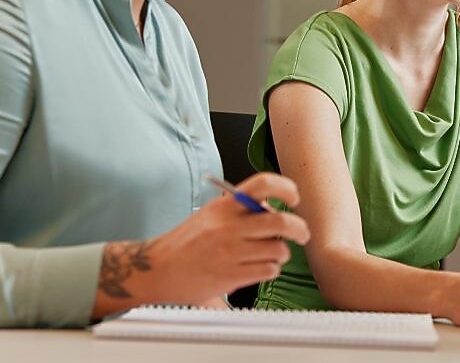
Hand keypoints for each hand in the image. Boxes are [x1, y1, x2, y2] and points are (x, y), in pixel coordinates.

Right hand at [95, 172, 309, 314]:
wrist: (157, 270)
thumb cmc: (186, 243)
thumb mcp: (211, 215)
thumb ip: (241, 211)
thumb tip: (275, 212)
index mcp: (223, 206)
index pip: (263, 185)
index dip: (286, 188)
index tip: (294, 198)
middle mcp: (228, 226)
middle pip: (280, 221)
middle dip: (299, 229)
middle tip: (302, 234)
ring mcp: (230, 252)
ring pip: (278, 249)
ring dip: (281, 254)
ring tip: (271, 255)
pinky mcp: (231, 275)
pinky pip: (269, 270)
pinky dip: (271, 269)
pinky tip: (259, 268)